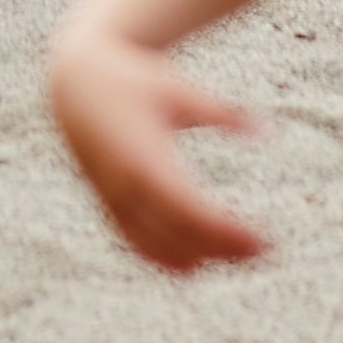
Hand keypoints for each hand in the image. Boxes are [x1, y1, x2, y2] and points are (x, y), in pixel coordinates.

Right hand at [46, 23, 268, 275]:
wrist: (75, 82)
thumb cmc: (132, 80)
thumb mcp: (178, 89)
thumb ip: (220, 112)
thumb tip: (267, 130)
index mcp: (146, 161)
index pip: (194, 214)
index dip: (228, 234)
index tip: (265, 240)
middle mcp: (128, 188)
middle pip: (180, 237)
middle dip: (223, 249)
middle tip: (265, 251)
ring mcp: (114, 200)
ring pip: (158, 247)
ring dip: (199, 257)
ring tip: (240, 256)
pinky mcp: (107, 203)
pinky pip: (136, 242)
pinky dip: (164, 257)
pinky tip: (196, 262)